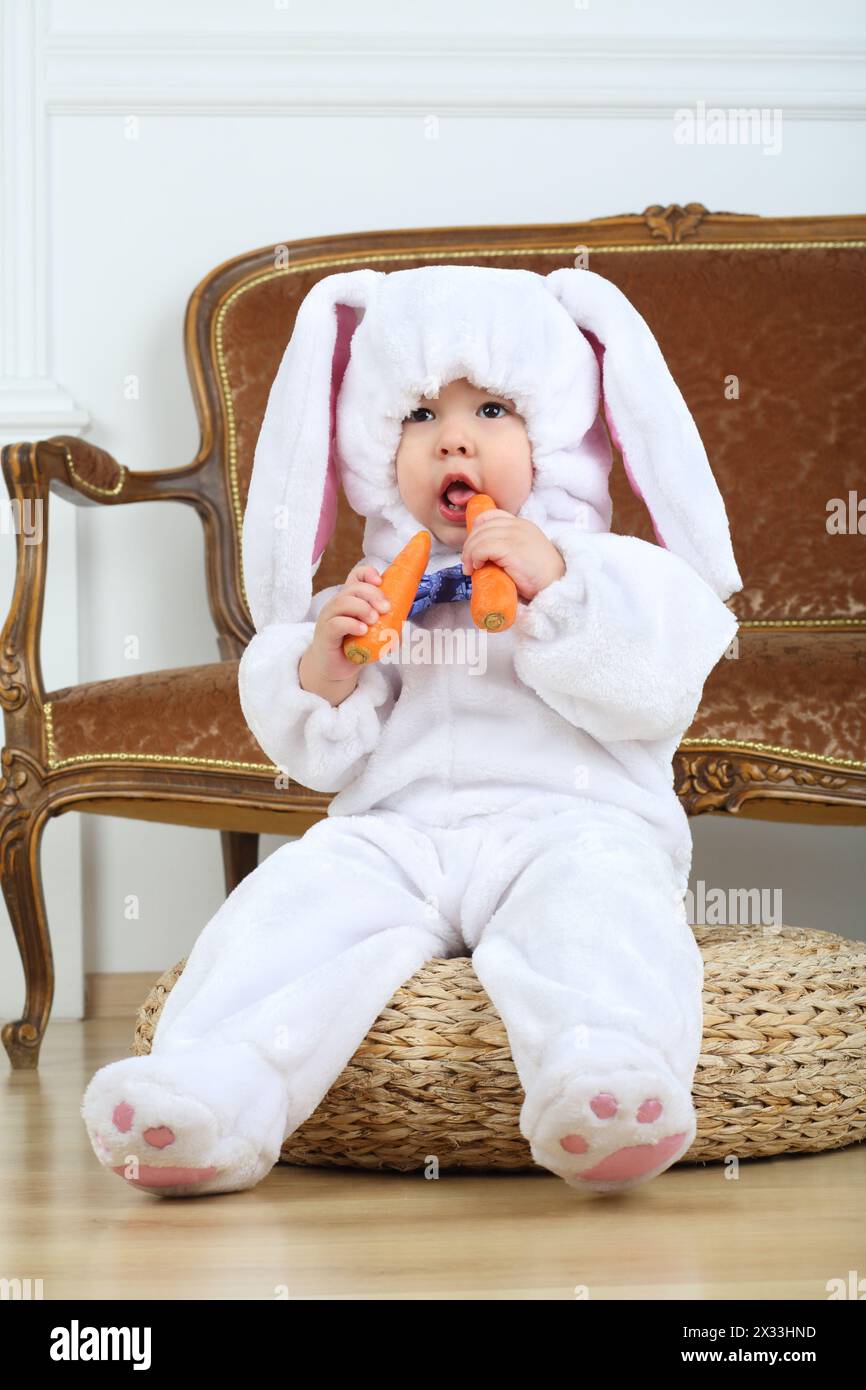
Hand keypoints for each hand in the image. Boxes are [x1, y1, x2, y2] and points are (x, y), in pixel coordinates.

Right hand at [310, 563, 394, 681]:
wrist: (334, 669)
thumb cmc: (354, 648)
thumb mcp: (375, 635)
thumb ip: (388, 629)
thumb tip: (402, 630)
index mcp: (351, 599)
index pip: (356, 576)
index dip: (368, 574)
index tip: (381, 581)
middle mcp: (338, 604)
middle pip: (353, 588)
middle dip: (373, 594)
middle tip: (386, 608)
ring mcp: (329, 617)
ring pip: (343, 602)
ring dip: (363, 608)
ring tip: (374, 620)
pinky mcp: (325, 633)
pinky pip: (336, 623)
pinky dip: (352, 624)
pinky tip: (363, 631)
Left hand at [461, 510, 565, 602]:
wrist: (557, 585)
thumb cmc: (541, 577)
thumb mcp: (524, 554)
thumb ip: (509, 547)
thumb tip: (483, 557)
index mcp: (522, 525)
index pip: (492, 516)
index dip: (477, 529)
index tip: (474, 546)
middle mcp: (518, 525)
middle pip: (482, 526)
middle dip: (470, 544)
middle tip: (468, 563)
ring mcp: (515, 535)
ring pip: (480, 537)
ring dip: (469, 553)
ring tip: (470, 569)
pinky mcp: (511, 547)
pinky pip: (483, 547)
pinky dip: (474, 557)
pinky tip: (477, 568)